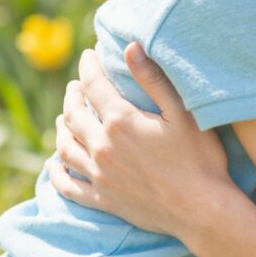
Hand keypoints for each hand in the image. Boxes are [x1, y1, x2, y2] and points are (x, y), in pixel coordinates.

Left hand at [49, 44, 230, 237]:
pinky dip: (57, 172)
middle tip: (75, 85)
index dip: (89, 67)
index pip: (94, 86)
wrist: (200, 208)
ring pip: (65, 147)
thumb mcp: (182, 112)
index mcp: (121, 121)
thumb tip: (131, 47)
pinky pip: (68, 185)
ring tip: (64, 118)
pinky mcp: (102, 199)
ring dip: (61, 128)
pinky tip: (55, 165)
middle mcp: (102, 147)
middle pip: (73, 115)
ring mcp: (99, 175)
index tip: (88, 55)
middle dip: (72, 95)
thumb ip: (153, 79)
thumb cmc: (199, 157)